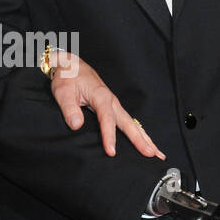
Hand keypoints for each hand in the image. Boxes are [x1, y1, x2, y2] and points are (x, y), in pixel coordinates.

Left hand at [48, 51, 165, 159]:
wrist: (71, 65)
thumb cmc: (68, 77)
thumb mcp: (63, 92)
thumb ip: (69, 109)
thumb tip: (76, 125)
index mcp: (101, 96)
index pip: (107, 119)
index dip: (110, 136)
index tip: (111, 151)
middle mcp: (111, 100)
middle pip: (128, 122)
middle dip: (140, 139)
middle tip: (151, 154)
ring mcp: (113, 104)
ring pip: (132, 123)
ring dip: (144, 137)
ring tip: (156, 152)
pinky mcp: (112, 106)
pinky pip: (127, 121)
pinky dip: (138, 132)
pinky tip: (144, 141)